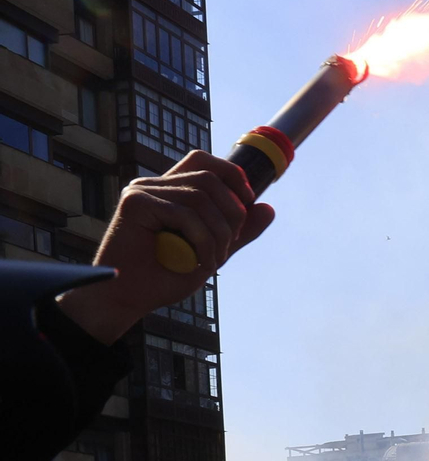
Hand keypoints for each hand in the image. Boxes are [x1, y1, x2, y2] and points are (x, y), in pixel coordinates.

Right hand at [54, 151, 275, 344]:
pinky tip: (200, 262)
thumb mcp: (212, 252)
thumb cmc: (164, 276)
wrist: (127, 299)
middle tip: (228, 245)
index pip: (205, 162)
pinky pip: (184, 214)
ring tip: (213, 260)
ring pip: (201, 197)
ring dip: (219, 233)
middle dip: (232, 213)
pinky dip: (202, 241)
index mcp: (170, 190)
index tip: (248, 204)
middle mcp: (154, 185)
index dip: (233, 176)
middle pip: (210, 178)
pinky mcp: (134, 203)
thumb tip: (268, 208)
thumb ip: (238, 232)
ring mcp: (141, 191)